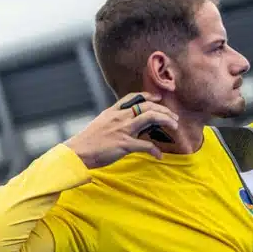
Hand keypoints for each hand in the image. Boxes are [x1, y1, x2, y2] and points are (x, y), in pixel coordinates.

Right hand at [64, 92, 179, 168]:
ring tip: (175, 127)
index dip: (149, 96)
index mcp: (113, 112)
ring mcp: (123, 130)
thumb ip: (116, 120)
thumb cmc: (88, 141)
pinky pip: (146, 145)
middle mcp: (120, 117)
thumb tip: (130, 122)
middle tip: (174, 117)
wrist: (76, 153)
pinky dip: (155, 150)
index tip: (159, 98)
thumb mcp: (101, 124)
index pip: (134, 97)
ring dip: (166, 121)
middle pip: (148, 106)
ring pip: (150, 117)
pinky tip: (159, 155)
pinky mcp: (124, 144)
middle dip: (164, 110)